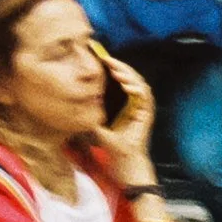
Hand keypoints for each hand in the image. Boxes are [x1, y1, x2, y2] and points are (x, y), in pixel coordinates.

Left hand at [86, 54, 156, 180]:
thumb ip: (89, 115)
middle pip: (132, 78)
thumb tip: (73, 103)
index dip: (114, 68)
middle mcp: (135, 103)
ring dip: (129, 75)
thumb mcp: (96, 127)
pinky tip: (127, 86)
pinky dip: (138, 89)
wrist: (125, 163)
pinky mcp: (147, 115)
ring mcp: (143, 109)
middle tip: (107, 59)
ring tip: (116, 70)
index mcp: (124, 103)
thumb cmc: (112, 147)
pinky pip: (146, 98)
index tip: (101, 58)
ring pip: (141, 84)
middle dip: (121, 66)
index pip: (122, 80)